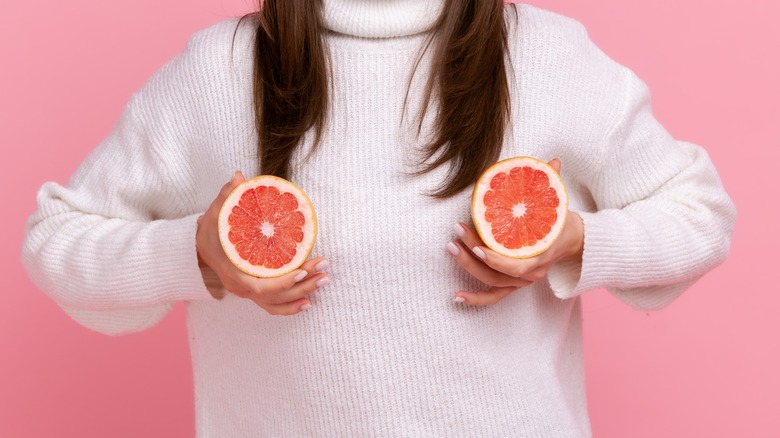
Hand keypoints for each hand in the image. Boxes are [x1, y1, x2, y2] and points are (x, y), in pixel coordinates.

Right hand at [196, 171, 328, 314]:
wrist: (198, 250)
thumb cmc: (209, 232)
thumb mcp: (214, 214)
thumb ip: (227, 197)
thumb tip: (238, 176)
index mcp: (233, 273)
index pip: (259, 286)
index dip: (281, 282)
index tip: (302, 270)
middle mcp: (242, 288)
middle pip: (275, 296)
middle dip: (302, 286)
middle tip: (324, 272)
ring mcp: (249, 294)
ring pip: (277, 303)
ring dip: (302, 295)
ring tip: (324, 280)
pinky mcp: (256, 293)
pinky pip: (274, 307)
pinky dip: (291, 307)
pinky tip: (310, 301)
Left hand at [448, 159, 583, 305]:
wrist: (573, 240)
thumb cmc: (560, 220)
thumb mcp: (558, 201)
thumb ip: (552, 182)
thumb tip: (553, 161)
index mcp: (541, 256)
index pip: (516, 265)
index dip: (496, 259)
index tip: (477, 246)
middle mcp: (531, 274)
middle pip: (497, 273)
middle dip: (472, 256)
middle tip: (455, 234)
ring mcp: (521, 281)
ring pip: (491, 282)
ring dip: (468, 268)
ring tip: (451, 247)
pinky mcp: (512, 284)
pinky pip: (494, 297)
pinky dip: (476, 299)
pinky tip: (457, 297)